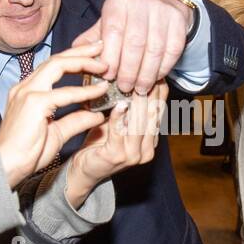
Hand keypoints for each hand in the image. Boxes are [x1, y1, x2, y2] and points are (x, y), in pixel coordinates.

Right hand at [0, 41, 108, 186]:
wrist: (6, 166)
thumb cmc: (26, 153)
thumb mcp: (56, 133)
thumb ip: (75, 121)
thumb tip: (96, 114)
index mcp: (27, 91)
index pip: (52, 66)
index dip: (73, 58)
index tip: (93, 56)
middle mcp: (25, 87)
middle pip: (55, 59)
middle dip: (80, 51)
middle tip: (101, 47)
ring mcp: (28, 92)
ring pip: (58, 65)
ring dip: (83, 62)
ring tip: (104, 64)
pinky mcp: (34, 103)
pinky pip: (64, 93)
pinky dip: (84, 90)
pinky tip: (99, 90)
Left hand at [66, 81, 167, 205]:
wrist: (84, 171)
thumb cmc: (99, 144)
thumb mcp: (117, 123)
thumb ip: (127, 108)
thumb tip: (131, 79)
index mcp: (150, 141)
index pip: (159, 112)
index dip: (159, 91)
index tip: (157, 72)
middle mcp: (146, 149)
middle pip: (152, 116)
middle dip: (151, 92)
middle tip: (147, 72)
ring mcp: (133, 155)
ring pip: (139, 123)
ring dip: (137, 102)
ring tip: (135, 84)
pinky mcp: (117, 156)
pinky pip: (119, 133)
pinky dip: (119, 117)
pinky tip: (119, 105)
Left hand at [73, 0, 192, 94]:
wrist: (161, 7)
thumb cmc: (128, 22)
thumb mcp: (107, 26)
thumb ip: (91, 41)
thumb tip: (75, 58)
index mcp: (117, 3)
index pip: (113, 33)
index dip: (111, 58)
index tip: (108, 77)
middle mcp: (140, 2)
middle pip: (135, 43)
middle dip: (129, 70)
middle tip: (124, 87)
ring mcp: (162, 10)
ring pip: (155, 49)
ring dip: (146, 74)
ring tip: (139, 89)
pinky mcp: (178, 20)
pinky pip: (172, 50)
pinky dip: (163, 68)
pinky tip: (155, 78)